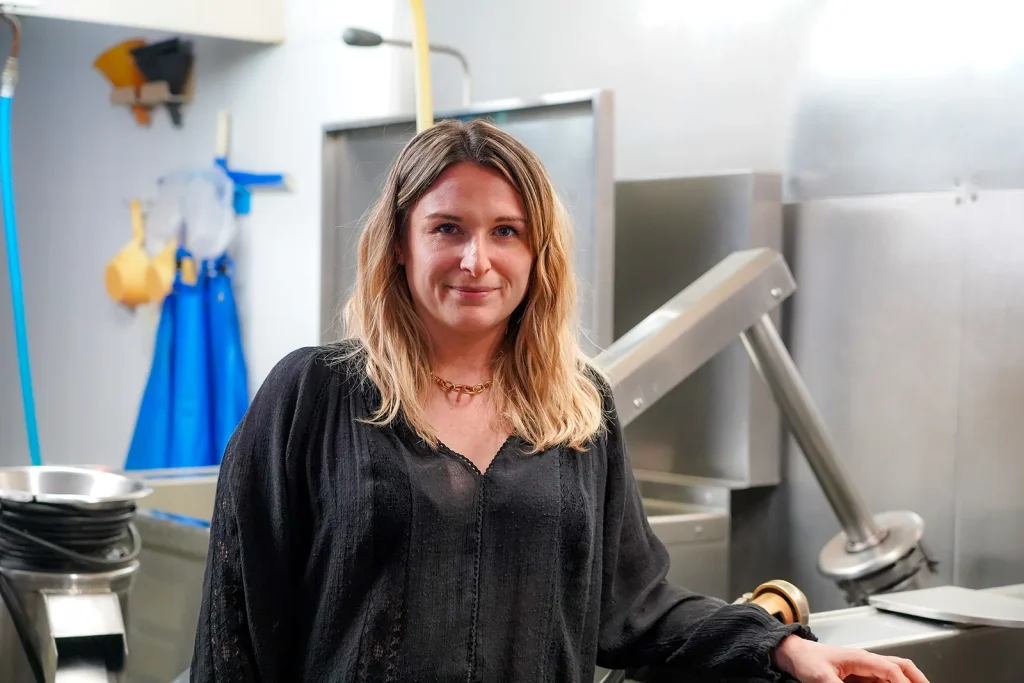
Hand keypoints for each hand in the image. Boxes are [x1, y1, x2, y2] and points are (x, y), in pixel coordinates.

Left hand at [772, 635, 930, 682]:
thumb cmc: (806, 660)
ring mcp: (865, 670)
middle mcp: (867, 662)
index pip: (892, 669)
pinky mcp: (861, 678)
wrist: (794, 655)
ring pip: (895, 675)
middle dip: (918, 679)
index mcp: (861, 658)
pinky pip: (883, 682)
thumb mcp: (821, 678)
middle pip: (902, 666)